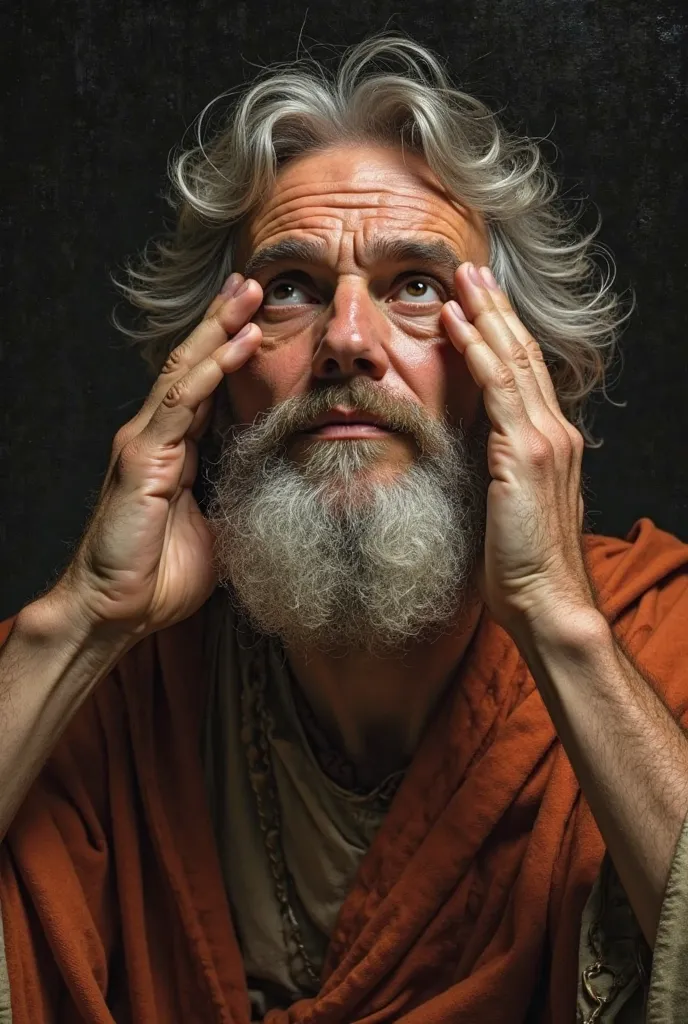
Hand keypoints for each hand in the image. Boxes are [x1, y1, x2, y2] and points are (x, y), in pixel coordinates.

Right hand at [57, 274, 262, 638]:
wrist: (116, 611)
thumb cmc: (158, 577)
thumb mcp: (213, 531)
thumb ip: (232, 500)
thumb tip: (270, 489)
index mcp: (175, 451)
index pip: (204, 387)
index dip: (228, 350)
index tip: (258, 316)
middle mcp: (157, 437)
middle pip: (193, 365)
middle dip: (225, 321)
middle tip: (253, 281)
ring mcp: (146, 442)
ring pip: (186, 371)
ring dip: (220, 329)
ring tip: (249, 292)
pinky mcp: (142, 457)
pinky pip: (181, 403)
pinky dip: (212, 369)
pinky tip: (237, 342)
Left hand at [440, 262, 594, 637]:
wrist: (545, 600)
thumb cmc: (522, 566)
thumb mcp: (512, 508)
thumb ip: (503, 473)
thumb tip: (480, 457)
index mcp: (552, 444)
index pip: (527, 376)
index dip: (505, 335)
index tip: (481, 305)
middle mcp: (555, 432)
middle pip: (524, 355)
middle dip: (496, 309)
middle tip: (472, 271)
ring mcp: (543, 440)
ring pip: (513, 361)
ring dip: (486, 316)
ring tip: (462, 280)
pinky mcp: (525, 454)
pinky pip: (498, 389)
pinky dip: (477, 352)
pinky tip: (457, 325)